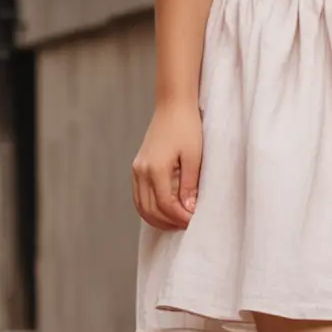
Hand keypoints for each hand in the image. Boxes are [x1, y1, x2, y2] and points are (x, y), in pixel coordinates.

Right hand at [132, 100, 202, 230]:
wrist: (173, 106)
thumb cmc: (187, 127)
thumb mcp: (194, 156)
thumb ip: (189, 184)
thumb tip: (188, 209)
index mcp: (155, 169)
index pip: (165, 204)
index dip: (180, 217)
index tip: (194, 221)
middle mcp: (141, 171)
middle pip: (150, 209)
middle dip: (168, 222)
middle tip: (187, 226)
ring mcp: (137, 169)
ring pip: (141, 205)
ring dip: (157, 218)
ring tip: (176, 222)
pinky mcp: (138, 166)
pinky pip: (139, 196)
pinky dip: (149, 208)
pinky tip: (164, 211)